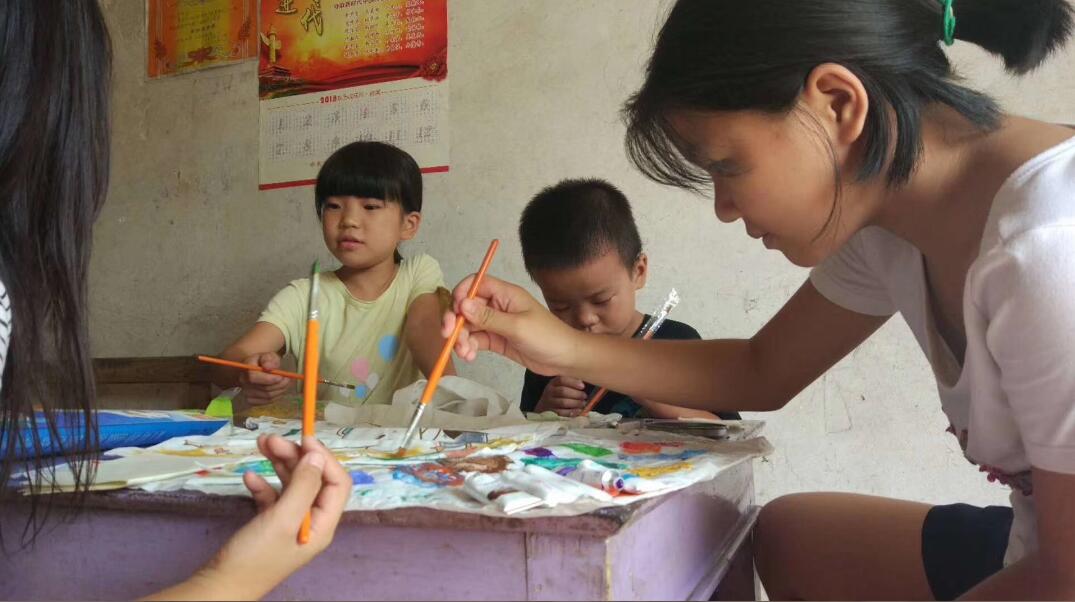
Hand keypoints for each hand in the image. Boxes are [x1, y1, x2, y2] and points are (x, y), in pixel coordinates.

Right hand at [145, 435, 349, 600]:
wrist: (220, 587)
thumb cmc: (254, 557)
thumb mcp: (282, 519)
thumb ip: (303, 486)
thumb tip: (317, 454)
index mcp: (322, 524)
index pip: (337, 483)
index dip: (324, 458)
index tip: (303, 438)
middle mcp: (310, 522)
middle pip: (313, 479)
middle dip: (296, 455)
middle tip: (271, 439)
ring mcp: (289, 524)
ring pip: (291, 484)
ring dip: (279, 463)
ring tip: (261, 444)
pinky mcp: (269, 525)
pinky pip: (273, 497)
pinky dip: (263, 484)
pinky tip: (249, 477)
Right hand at [240, 353, 290, 405]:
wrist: (260, 369)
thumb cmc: (266, 362)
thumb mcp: (269, 356)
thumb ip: (269, 359)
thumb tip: (268, 367)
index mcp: (246, 367)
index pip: (254, 377)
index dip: (269, 379)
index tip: (281, 377)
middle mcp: (243, 381)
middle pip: (264, 388)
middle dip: (279, 385)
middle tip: (288, 379)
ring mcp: (246, 392)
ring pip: (267, 396)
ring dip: (280, 390)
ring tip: (285, 383)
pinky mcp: (251, 400)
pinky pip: (267, 401)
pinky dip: (276, 396)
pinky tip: (279, 389)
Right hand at [441, 275, 580, 375]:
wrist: (565, 358)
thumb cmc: (547, 336)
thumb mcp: (517, 326)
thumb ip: (489, 317)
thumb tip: (462, 304)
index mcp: (505, 294)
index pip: (476, 284)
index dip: (461, 294)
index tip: (454, 311)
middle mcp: (498, 306)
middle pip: (467, 306)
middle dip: (455, 320)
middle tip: (448, 335)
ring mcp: (496, 323)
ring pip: (469, 326)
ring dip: (461, 338)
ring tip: (465, 352)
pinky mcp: (496, 339)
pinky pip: (476, 340)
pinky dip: (469, 347)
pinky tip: (470, 356)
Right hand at [535, 376, 588, 416]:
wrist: (544, 405)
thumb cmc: (557, 393)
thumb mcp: (561, 385)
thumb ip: (571, 382)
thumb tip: (585, 380)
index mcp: (553, 383)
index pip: (561, 380)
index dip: (573, 382)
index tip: (582, 386)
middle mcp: (549, 391)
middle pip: (562, 391)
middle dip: (576, 394)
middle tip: (584, 396)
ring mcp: (549, 402)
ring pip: (563, 402)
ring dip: (575, 403)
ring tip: (583, 403)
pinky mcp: (551, 412)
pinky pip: (562, 413)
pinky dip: (572, 412)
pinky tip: (579, 411)